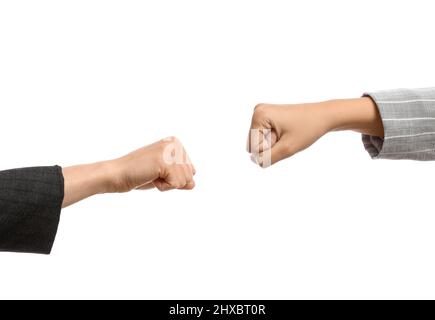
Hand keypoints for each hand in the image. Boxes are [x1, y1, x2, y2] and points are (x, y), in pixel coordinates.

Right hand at [109, 136, 195, 191]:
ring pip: (185, 180)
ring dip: (167, 184)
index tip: (156, 171)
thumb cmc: (138, 175)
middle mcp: (174, 143)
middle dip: (172, 181)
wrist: (116, 174)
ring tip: (151, 175)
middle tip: (152, 174)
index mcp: (175, 143)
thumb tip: (193, 184)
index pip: (190, 170)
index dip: (173, 178)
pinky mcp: (165, 160)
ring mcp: (170, 150)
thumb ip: (180, 178)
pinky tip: (150, 177)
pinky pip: (176, 184)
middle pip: (190, 174)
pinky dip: (163, 187)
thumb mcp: (164, 176)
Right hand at [247, 98, 382, 166]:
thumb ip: (268, 158)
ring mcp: (262, 113)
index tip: (286, 137)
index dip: (271, 149)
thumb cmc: (308, 129)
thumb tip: (255, 162)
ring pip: (259, 142)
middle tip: (287, 136)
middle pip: (254, 145)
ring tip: (288, 134)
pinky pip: (264, 137)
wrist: (324, 115)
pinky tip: (287, 131)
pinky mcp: (267, 116)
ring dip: (274, 144)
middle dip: (270, 146)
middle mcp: (257, 111)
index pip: (254, 148)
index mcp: (259, 115)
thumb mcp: (287, 148)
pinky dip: (276, 139)